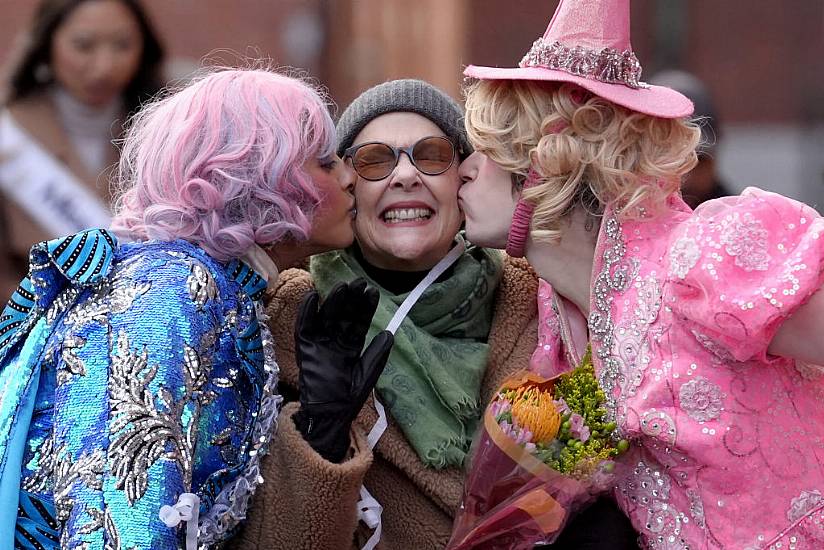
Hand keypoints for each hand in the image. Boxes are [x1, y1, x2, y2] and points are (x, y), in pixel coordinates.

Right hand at [293, 278, 393, 461]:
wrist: (329, 415)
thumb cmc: (348, 398)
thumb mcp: (367, 374)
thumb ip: (377, 354)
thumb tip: (389, 332)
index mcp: (350, 347)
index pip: (358, 323)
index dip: (365, 308)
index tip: (372, 292)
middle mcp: (334, 341)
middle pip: (342, 315)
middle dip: (350, 299)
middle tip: (358, 282)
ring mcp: (319, 344)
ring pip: (326, 317)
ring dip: (333, 301)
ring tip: (342, 287)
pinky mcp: (305, 349)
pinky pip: (304, 327)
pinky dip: (307, 312)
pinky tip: (313, 297)